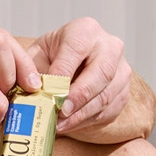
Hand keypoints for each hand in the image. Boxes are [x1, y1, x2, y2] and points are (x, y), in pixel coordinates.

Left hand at [30, 17, 131, 135]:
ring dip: (81, 114)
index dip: (63, 73)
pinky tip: (69, 125)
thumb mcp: (37, 56)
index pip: (76, 50)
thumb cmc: (53, 58)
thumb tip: (32, 90)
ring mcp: (121, 70)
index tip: (50, 94)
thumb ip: (33, 70)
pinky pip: (108, 110)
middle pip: (101, 73)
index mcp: (85, 30)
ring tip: (59, 124)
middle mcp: (109, 46)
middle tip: (60, 113)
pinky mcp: (123, 92)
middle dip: (79, 96)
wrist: (72, 65)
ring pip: (106, 96)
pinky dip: (87, 121)